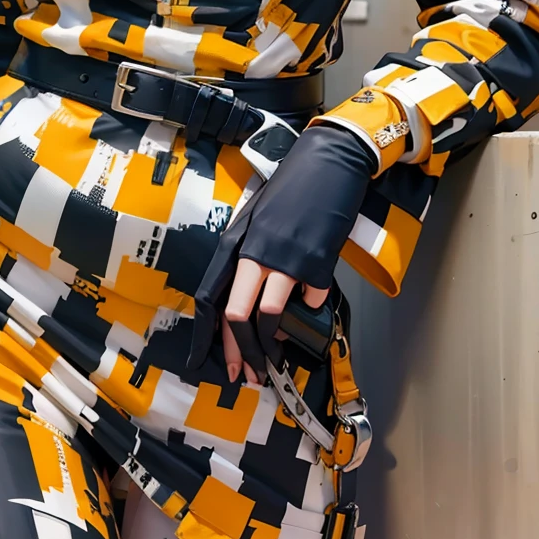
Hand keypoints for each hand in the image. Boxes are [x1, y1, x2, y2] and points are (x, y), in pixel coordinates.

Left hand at [187, 123, 373, 379]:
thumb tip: (252, 293)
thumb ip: (252, 255)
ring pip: (270, 315)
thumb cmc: (293, 186)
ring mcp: (288, 260)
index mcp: (239, 243)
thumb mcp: (259, 218)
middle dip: (241, 352)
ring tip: (274, 359)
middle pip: (238, 315)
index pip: (214, 298)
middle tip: (246, 376)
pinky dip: (311, 305)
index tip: (209, 362)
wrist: (329, 162)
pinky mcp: (318, 263)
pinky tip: (311, 301)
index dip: (210, 336)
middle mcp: (258, 253)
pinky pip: (311, 298)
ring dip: (271, 343)